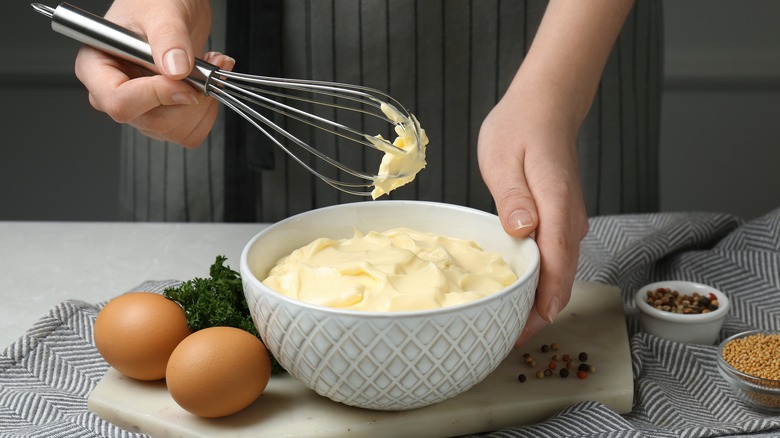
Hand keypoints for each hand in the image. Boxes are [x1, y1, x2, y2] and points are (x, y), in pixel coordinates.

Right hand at [74, 0, 232, 146]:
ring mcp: (142, 107)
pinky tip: (207, 84)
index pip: (118, 102)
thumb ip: (168, 38)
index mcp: (98, 67)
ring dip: (203, 104)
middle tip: (204, 69)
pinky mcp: (165, 114)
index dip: (155, 96)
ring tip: (208, 68)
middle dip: (188, 100)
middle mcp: (116, 92)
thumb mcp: (162, 10)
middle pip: (152, 122)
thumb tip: (176, 69)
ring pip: (174, 130)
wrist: (176, 8)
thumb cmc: (155, 2)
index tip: (182, 78)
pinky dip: (208, 112)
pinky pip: (189, 133)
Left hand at [478, 87, 588, 346]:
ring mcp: (569, 219)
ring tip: (508, 322)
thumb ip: (514, 197)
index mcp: (556, 204)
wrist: (545, 105)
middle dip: (539, 312)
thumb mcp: (505, 157)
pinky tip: (517, 288)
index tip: (526, 330)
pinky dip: (539, 279)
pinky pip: (555, 257)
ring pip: (560, 270)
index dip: (544, 301)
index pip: (557, 263)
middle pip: (562, 277)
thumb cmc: (520, 127)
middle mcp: (570, 218)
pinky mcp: (562, 219)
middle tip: (506, 337)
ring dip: (539, 299)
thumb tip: (523, 230)